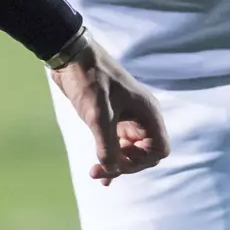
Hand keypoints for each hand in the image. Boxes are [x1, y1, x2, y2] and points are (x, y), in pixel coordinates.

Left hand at [51, 41, 169, 185]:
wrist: (70, 56)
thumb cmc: (90, 81)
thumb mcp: (98, 116)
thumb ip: (107, 146)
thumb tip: (112, 171)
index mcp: (147, 112)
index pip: (159, 149)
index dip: (142, 162)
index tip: (119, 164)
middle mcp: (140, 116)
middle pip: (143, 153)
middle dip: (124, 166)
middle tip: (98, 173)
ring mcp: (126, 116)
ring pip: (128, 149)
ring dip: (114, 163)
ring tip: (94, 173)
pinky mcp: (111, 116)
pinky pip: (116, 143)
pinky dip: (109, 156)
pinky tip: (99, 170)